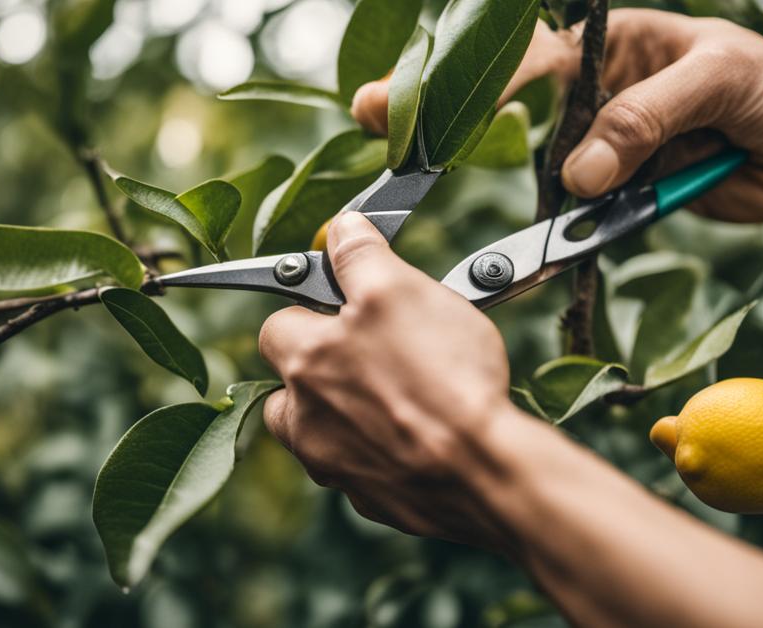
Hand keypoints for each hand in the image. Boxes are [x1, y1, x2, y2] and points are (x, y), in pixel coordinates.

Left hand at [258, 212, 515, 547]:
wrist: (484, 472)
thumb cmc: (443, 379)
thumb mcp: (402, 292)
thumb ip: (361, 257)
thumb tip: (341, 228)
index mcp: (304, 363)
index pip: (278, 322)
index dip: (314, 308)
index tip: (351, 305)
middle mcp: (305, 421)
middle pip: (294, 385)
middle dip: (327, 366)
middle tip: (382, 352)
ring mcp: (336, 469)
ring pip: (325, 433)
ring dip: (350, 414)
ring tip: (402, 396)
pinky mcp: (375, 501)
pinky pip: (368, 470)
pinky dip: (388, 454)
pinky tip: (427, 437)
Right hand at [352, 8, 762, 221]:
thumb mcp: (722, 80)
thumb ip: (645, 117)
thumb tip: (575, 173)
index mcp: (621, 44)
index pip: (535, 56)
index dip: (472, 76)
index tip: (415, 100)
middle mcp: (610, 93)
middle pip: (522, 110)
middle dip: (455, 121)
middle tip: (383, 126)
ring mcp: (621, 148)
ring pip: (552, 172)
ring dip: (515, 197)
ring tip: (447, 203)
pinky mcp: (639, 197)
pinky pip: (592, 218)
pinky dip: (567, 238)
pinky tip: (535, 257)